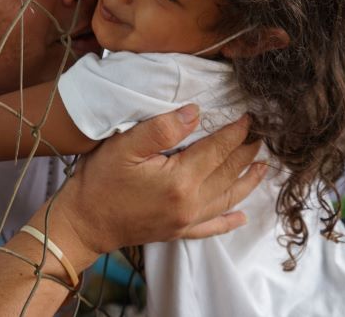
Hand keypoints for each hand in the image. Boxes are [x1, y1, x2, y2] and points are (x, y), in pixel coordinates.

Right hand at [54, 104, 264, 257]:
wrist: (82, 223)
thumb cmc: (100, 181)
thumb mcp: (125, 146)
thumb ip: (162, 128)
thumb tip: (195, 112)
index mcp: (181, 180)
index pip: (217, 149)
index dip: (235, 132)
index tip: (248, 117)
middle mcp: (190, 203)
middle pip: (227, 173)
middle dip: (246, 152)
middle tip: (261, 136)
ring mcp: (185, 221)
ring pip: (227, 199)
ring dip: (247, 182)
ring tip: (262, 167)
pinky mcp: (177, 232)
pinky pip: (211, 228)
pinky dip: (228, 222)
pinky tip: (241, 217)